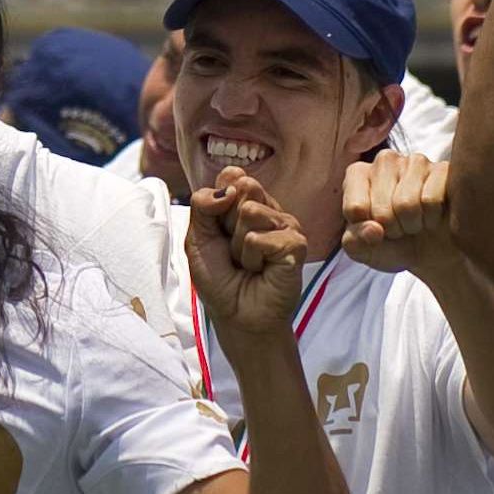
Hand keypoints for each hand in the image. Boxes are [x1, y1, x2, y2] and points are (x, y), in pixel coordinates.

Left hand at [185, 170, 309, 334]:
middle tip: (233, 250)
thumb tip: (229, 186)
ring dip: (238, 246)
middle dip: (227, 224)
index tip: (219, 232)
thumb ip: (203, 204)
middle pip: (242, 189)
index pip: (231, 177)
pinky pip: (259, 238)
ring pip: (249, 212)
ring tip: (247, 263)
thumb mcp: (198, 238)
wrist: (236, 316)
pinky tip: (261, 270)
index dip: (217, 205)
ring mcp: (286, 225)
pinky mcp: (296, 243)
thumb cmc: (220, 279)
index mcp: (247, 202)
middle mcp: (269, 209)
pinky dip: (251, 259)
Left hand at [341, 150, 456, 277]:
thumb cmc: (392, 244)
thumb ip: (355, 243)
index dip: (367, 230)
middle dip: (392, 229)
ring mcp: (415, 162)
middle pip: (381, 209)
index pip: (355, 209)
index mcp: (357, 174)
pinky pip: (431, 201)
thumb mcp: (365, 251)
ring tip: (416, 221)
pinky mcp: (443, 169)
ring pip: (406, 204)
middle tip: (400, 227)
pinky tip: (433, 215)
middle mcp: (385, 160)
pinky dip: (432, 218)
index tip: (375, 228)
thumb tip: (373, 230)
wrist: (432, 252)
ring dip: (413, 224)